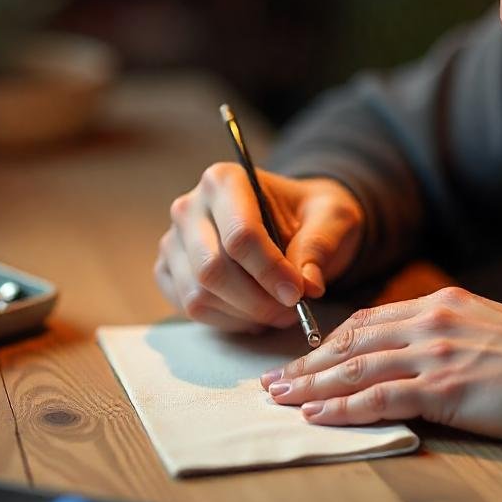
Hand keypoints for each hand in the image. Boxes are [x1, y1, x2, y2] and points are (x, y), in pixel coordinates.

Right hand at [155, 165, 363, 332]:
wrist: (291, 220)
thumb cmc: (309, 215)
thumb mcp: (332, 217)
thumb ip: (320, 245)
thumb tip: (307, 285)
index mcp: (225, 180)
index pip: (240, 235)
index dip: (270, 272)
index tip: (299, 294)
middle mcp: (190, 207)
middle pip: (212, 269)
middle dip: (258, 301)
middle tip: (292, 311)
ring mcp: (174, 241)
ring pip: (199, 294)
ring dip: (245, 314)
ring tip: (279, 312)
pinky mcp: (169, 271)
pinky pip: (191, 308)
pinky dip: (228, 321)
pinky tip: (255, 313)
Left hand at [260, 287, 501, 443]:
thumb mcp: (491, 326)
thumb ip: (452, 332)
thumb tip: (428, 351)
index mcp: (441, 304)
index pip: (370, 321)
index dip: (331, 341)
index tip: (305, 356)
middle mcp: (431, 322)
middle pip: (352, 342)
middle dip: (308, 363)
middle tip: (273, 379)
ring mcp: (434, 353)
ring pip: (356, 368)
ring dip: (312, 385)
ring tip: (280, 399)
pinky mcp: (442, 387)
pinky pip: (379, 397)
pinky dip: (343, 406)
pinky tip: (317, 414)